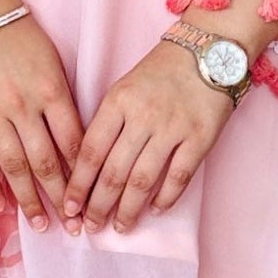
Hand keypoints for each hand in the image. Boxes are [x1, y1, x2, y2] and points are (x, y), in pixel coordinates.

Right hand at [0, 14, 84, 230]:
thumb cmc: (21, 34)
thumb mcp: (54, 63)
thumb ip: (63, 102)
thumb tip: (74, 145)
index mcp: (52, 91)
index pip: (74, 144)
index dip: (84, 177)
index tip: (93, 201)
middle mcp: (24, 105)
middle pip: (46, 162)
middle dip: (61, 198)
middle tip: (74, 226)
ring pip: (14, 165)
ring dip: (29, 199)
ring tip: (40, 225)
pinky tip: (1, 205)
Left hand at [62, 42, 235, 233]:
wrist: (209, 50)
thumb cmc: (161, 71)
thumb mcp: (124, 87)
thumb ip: (108, 121)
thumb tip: (89, 166)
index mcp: (118, 101)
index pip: (90, 151)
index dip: (78, 184)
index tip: (68, 207)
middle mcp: (143, 116)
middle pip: (113, 171)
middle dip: (98, 205)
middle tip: (90, 226)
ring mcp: (173, 128)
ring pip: (143, 180)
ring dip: (128, 209)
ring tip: (119, 227)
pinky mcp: (200, 138)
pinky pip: (178, 177)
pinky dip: (165, 198)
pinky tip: (155, 211)